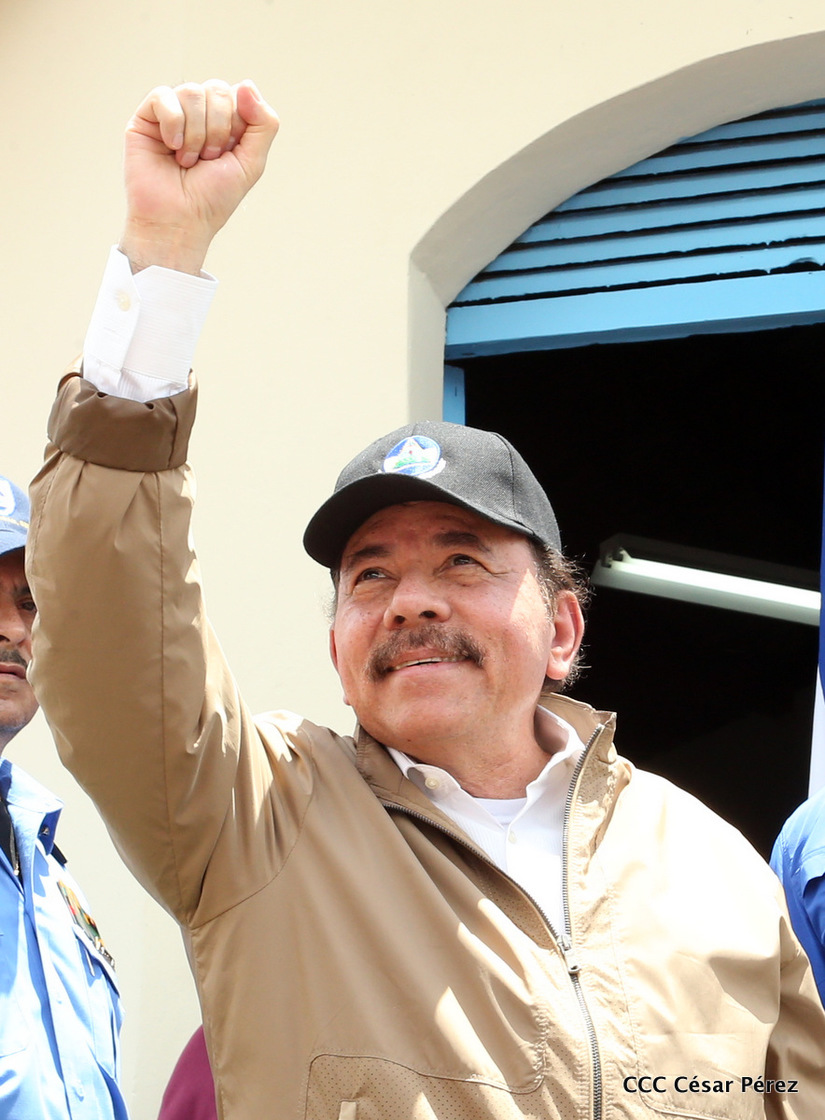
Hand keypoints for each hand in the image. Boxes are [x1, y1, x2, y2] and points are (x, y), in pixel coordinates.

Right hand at [120, 79, 278, 273]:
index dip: (237, 125)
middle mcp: (199, 115)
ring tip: (188, 161)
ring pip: (191, 91)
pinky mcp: (146, 118)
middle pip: (216, 89)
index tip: (228, 153)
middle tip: (207, 160)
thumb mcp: (252, 163)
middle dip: (217, 129)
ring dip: (196, 133)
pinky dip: (172, 123)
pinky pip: (163, 95)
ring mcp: (172, 114)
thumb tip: (247, 84)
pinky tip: (171, 147)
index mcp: (225, 123)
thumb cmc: (213, 198)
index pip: (238, 95)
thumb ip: (264, 124)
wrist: (179, 221)